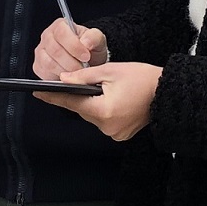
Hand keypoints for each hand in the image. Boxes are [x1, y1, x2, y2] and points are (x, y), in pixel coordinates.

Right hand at [35, 18, 106, 79]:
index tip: (86, 56)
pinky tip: (68, 76)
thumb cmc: (89, 49)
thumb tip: (85, 42)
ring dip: (66, 71)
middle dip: (72, 62)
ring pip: (49, 63)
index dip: (74, 46)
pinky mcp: (39, 66)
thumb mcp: (97, 40)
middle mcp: (48, 36)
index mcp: (60, 26)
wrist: (86, 63)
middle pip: (55, 49)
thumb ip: (93, 37)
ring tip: (77, 72)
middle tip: (83, 68)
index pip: (62, 32)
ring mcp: (41, 51)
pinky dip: (58, 76)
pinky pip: (45, 73)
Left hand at [42, 61, 160, 140]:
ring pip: (93, 115)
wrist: (169, 92)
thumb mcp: (110, 70)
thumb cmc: (143, 79)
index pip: (71, 103)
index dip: (53, 97)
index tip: (37, 92)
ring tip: (105, 88)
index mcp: (104, 111)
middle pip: (83, 110)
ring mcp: (114, 133)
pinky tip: (112, 99)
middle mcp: (107, 127)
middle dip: (80, 96)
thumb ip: (83, 76)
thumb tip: (63, 79)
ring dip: (93, 103)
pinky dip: (103, 110)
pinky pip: (103, 121)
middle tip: (80, 82)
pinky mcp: (120, 134)